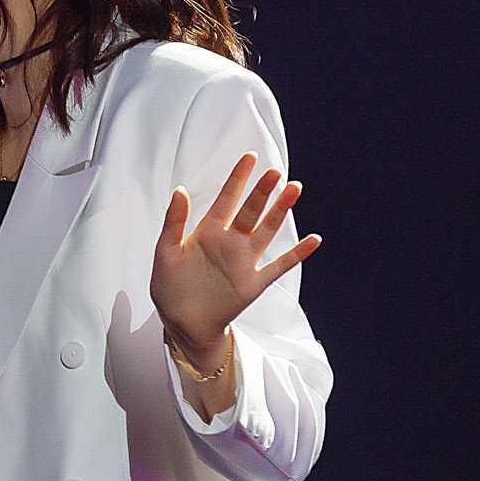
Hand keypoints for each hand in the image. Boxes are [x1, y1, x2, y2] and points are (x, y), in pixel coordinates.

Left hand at [151, 151, 321, 360]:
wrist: (181, 323)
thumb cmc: (169, 287)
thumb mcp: (165, 252)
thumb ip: (174, 222)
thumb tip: (180, 190)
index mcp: (208, 232)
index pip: (226, 198)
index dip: (237, 178)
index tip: (250, 157)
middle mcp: (230, 242)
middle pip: (251, 211)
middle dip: (263, 191)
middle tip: (276, 171)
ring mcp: (244, 261)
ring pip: (267, 231)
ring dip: (280, 212)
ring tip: (294, 190)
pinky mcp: (254, 283)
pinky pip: (280, 266)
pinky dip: (297, 254)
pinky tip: (314, 240)